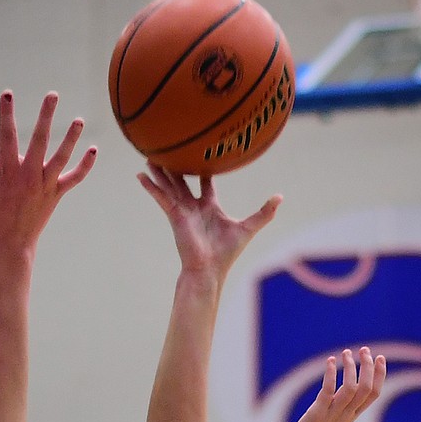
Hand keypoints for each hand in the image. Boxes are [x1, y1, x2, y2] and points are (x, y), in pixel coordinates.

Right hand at [0, 91, 95, 252]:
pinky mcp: (56, 195)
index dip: (6, 114)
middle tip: (52, 94)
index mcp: (8, 171)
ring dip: (71, 138)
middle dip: (46, 116)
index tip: (7, 94)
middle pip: (40, 140)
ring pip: (61, 158)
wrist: (9, 246)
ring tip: (79, 119)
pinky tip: (93, 150)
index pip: (7, 136)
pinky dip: (85, 166)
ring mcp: (45, 185)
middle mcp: (29, 176)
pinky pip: (74, 179)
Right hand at [138, 168, 279, 283]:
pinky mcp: (174, 215)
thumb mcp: (249, 227)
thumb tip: (280, 197)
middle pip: (183, 182)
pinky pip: (161, 197)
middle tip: (170, 152)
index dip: (204, 171)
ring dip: (160, 172)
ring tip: (150, 157)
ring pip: (169, 185)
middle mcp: (194, 207)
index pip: (205, 184)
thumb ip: (264, 212)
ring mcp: (182, 211)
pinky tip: (140, 176)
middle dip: (176, 168)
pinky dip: (151, 187)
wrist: (209, 270)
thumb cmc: (227, 253)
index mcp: (209, 207)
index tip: (203, 157)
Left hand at [283, 348, 385, 421]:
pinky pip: (328, 392)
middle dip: (368, 366)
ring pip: (351, 388)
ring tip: (347, 353)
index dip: (379, 375)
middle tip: (365, 350)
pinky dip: (330, 375)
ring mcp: (332, 415)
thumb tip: (343, 397)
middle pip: (366, 388)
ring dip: (351, 367)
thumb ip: (341, 411)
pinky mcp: (317, 414)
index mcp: (351, 417)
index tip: (379, 358)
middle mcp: (346, 415)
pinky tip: (330, 361)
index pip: (373, 394)